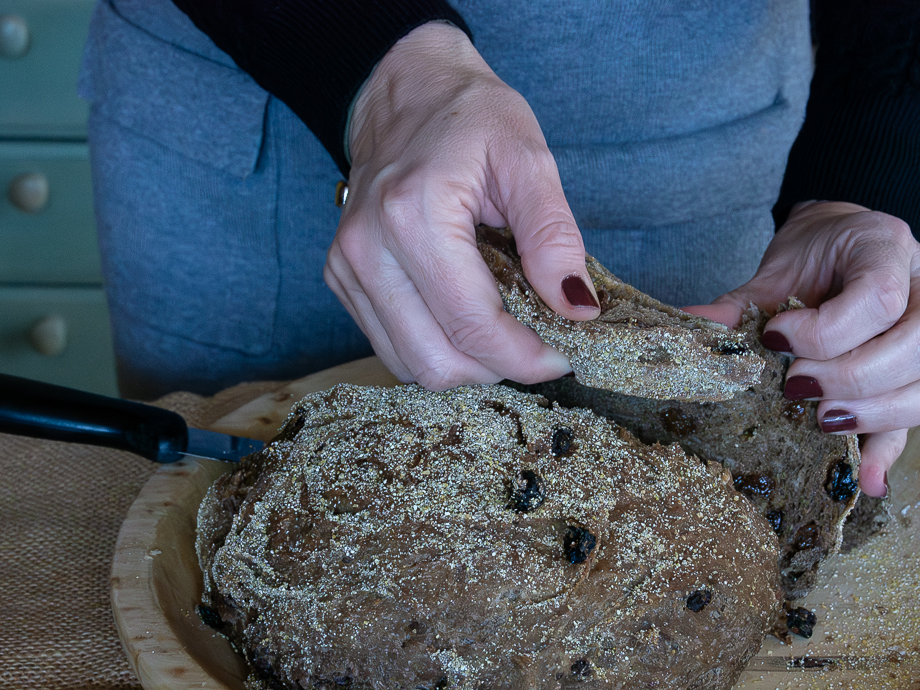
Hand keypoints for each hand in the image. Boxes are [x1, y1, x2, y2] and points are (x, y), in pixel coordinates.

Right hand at [325, 23, 597, 389]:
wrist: (405, 91)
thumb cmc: (470, 117)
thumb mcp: (529, 160)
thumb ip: (555, 237)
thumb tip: (578, 309)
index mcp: (413, 214)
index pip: (472, 324)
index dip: (524, 357)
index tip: (563, 357)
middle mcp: (368, 248)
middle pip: (437, 362)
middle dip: (497, 368)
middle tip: (537, 347)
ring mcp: (347, 267)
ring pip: (412, 365)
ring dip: (467, 365)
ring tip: (504, 331)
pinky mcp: (341, 279)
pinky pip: (393, 347)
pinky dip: (437, 349)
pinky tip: (466, 319)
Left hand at [687, 201, 919, 497]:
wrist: (843, 244)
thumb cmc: (814, 256)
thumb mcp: (777, 269)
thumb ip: (743, 303)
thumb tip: (692, 327)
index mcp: (888, 246)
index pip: (881, 297)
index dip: (827, 332)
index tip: (775, 339)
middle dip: (857, 378)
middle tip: (800, 390)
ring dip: (883, 412)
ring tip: (825, 422)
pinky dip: (896, 445)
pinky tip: (866, 478)